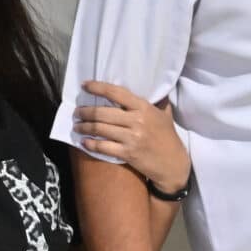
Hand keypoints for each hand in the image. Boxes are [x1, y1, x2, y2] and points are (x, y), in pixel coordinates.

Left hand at [74, 81, 189, 192]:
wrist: (173, 164)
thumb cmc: (168, 138)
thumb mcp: (163, 115)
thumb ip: (155, 102)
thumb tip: (151, 87)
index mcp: (144, 108)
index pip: (116, 93)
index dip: (98, 87)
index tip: (85, 85)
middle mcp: (137, 121)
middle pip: (102, 113)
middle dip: (84, 111)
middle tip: (76, 112)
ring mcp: (132, 138)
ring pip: (99, 129)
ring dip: (84, 127)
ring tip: (77, 126)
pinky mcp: (127, 154)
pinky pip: (103, 147)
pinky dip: (90, 144)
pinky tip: (84, 142)